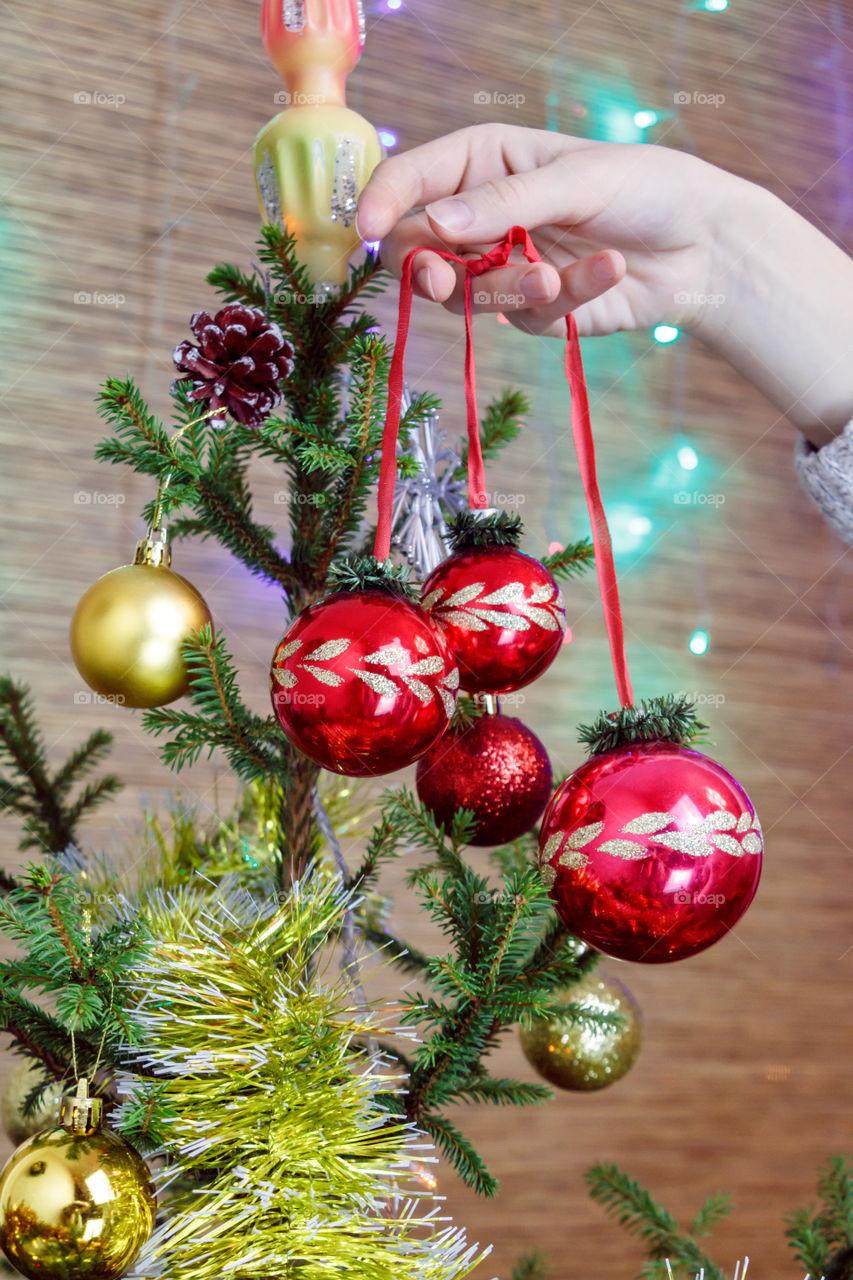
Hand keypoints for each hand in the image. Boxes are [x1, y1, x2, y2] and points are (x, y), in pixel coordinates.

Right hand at [356, 123, 739, 339]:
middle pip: (416, 251)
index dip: (381, 204)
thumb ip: (503, 203)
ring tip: (554, 277)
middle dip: (427, 268)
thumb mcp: (576, 179)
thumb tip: (435, 225)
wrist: (701, 245)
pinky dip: (563, 298)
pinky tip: (607, 269)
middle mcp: (482, 217)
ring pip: (465, 295)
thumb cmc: (643, 187)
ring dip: (507, 290)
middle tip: (439, 280)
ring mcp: (503, 266)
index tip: (363, 231)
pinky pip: (524, 315)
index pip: (409, 182)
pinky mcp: (533, 310)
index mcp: (481, 162)